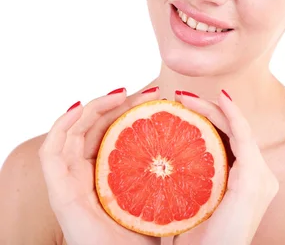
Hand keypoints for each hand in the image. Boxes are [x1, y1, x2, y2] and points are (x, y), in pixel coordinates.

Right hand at [38, 87, 162, 244]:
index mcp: (107, 179)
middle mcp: (85, 180)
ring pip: (70, 133)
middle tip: (145, 92)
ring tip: (121, 94)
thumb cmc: (150, 238)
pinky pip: (51, 151)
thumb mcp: (164, 196)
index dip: (127, 112)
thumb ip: (170, 172)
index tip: (155, 97)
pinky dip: (63, 125)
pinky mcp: (59, 194)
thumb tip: (196, 141)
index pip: (110, 134)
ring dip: (92, 107)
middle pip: (91, 130)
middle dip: (115, 105)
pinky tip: (86, 107)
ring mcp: (69, 186)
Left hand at [173, 90, 278, 244]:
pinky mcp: (254, 178)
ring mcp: (261, 177)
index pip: (232, 142)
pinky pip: (242, 135)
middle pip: (236, 132)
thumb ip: (190, 182)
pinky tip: (215, 100)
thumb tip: (165, 160)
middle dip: (210, 110)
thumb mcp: (192, 205)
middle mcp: (261, 177)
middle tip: (181, 97)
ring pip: (238, 129)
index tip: (185, 107)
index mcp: (249, 184)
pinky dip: (229, 114)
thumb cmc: (197, 242)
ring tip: (185, 96)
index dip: (212, 121)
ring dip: (213, 108)